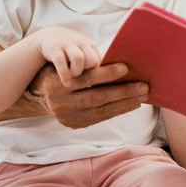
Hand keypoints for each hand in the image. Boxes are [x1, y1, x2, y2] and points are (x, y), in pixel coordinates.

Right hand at [28, 62, 148, 128]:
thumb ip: (87, 64)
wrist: (42, 94)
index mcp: (57, 84)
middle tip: (143, 86)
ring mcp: (67, 117)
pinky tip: (132, 104)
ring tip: (143, 96)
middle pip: (97, 97)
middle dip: (123, 92)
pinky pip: (100, 118)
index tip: (126, 68)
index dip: (107, 73)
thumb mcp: (68, 64)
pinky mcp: (74, 125)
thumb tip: (119, 60)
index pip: (86, 78)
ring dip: (125, 103)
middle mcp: (60, 103)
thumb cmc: (62, 71)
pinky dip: (118, 110)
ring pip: (101, 110)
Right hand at [37, 27, 100, 85]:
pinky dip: (65, 73)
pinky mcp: (54, 48)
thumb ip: (93, 64)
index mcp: (90, 45)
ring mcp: (67, 44)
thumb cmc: (70, 52)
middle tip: (84, 80)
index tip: (100, 84)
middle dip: (90, 73)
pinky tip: (67, 83)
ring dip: (77, 71)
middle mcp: (81, 43)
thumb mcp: (83, 52)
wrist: (49, 35)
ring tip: (73, 79)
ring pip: (79, 58)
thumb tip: (108, 79)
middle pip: (93, 60)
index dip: (102, 74)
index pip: (101, 61)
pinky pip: (61, 61)